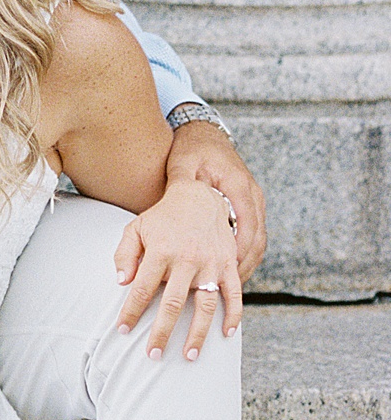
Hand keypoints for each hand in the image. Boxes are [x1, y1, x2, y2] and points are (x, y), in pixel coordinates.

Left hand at [113, 177, 241, 360]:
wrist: (200, 196)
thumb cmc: (163, 217)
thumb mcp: (137, 228)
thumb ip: (125, 254)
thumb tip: (122, 282)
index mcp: (161, 250)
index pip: (142, 288)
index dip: (131, 311)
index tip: (122, 330)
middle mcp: (187, 259)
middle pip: (172, 303)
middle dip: (162, 332)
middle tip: (153, 355)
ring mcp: (211, 263)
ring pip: (205, 305)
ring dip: (198, 333)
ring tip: (190, 355)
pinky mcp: (229, 264)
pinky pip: (235, 294)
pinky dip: (233, 315)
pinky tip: (226, 334)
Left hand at [166, 119, 266, 279]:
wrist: (203, 131)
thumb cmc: (192, 147)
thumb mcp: (182, 163)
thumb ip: (178, 188)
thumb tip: (160, 215)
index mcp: (238, 184)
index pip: (246, 224)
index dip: (238, 251)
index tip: (225, 272)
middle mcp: (252, 193)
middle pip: (257, 238)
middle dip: (243, 265)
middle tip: (227, 288)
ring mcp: (254, 200)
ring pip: (258, 241)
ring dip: (246, 264)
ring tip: (230, 288)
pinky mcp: (250, 206)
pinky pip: (255, 236)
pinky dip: (246, 255)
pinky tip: (232, 272)